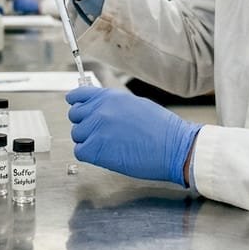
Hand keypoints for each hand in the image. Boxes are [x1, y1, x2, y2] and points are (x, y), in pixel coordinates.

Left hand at [66, 86, 201, 184]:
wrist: (174, 147)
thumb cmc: (161, 129)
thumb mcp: (135, 105)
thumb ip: (113, 105)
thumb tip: (100, 109)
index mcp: (109, 96)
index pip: (78, 95)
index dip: (77, 103)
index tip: (77, 107)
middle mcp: (99, 110)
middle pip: (75, 116)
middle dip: (84, 123)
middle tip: (98, 132)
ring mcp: (96, 129)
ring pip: (77, 135)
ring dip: (88, 140)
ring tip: (107, 145)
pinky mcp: (96, 150)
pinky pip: (80, 151)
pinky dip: (89, 154)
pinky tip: (104, 154)